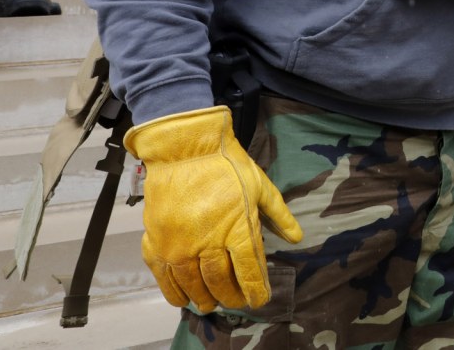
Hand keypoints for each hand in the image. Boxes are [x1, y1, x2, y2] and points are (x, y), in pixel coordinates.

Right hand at [124, 106, 301, 311]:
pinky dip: (174, 291)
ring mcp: (179, 245)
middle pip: (220, 283)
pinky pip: (164, 276)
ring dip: (203, 298)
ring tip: (210, 304)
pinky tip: (182, 298)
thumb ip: (279, 215)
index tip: (259, 300)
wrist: (183, 149)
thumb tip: (297, 238)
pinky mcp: (156, 242)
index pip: (249, 272)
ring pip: (192, 285)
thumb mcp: (261, 186)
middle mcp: (207, 243)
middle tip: (234, 302)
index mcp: (237, 230)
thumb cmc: (226, 165)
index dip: (256, 291)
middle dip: (230, 297)